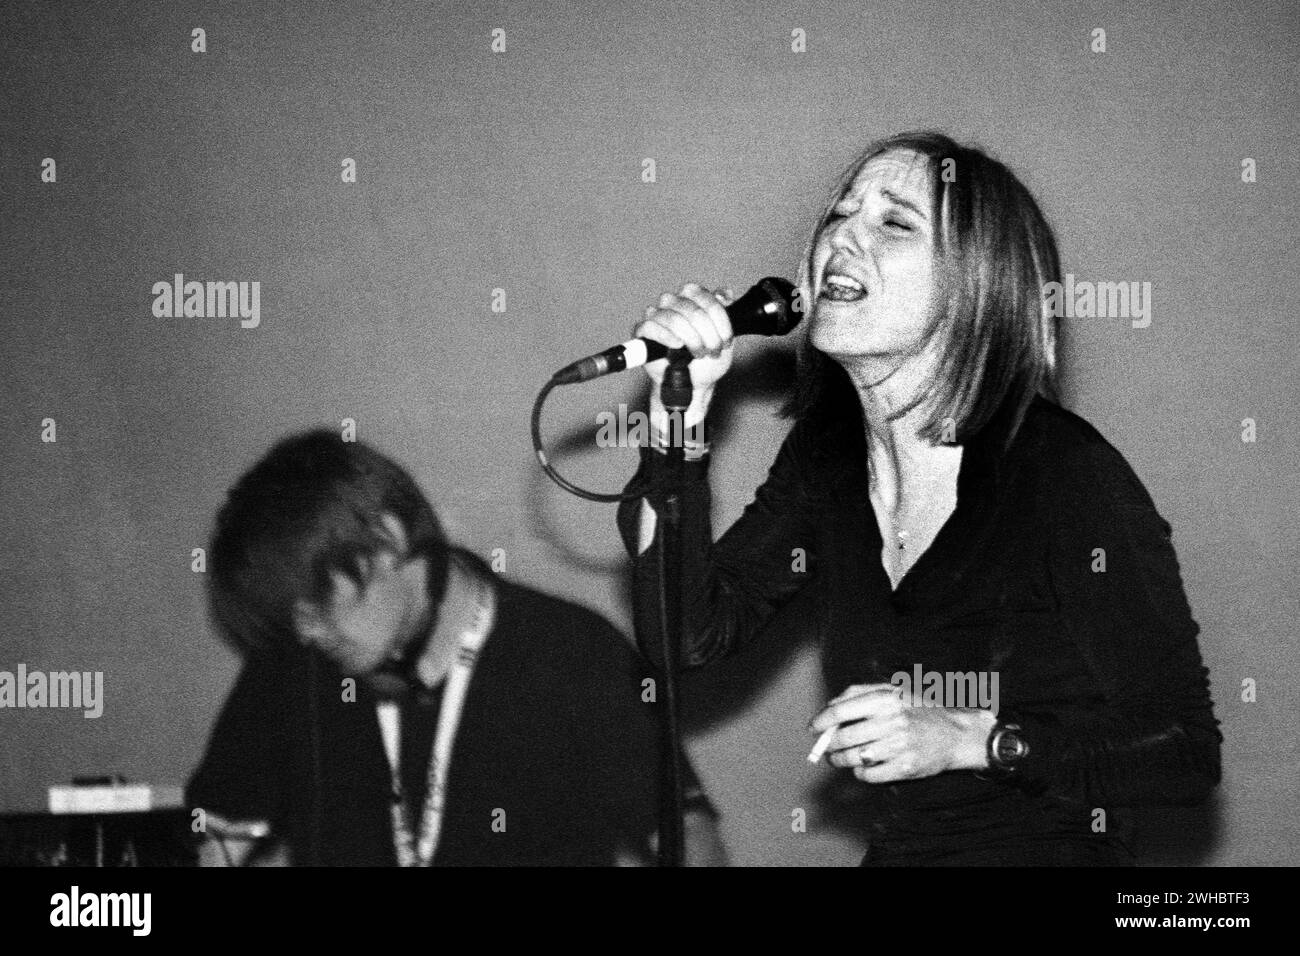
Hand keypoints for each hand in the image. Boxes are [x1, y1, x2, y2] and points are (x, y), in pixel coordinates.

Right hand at [633, 282, 735, 392]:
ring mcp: (656, 314)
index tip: (726, 342)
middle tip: (713, 351)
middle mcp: (673, 300)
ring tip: (698, 353)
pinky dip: (666, 337)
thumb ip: (729, 311)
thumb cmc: (708, 357)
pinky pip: (651, 327)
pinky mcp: (643, 330)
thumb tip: (726, 294)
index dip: (721, 323)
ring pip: (674, 319)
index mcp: (692, 295)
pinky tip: (677, 345)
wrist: (694, 382)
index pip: (708, 299)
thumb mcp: (725, 335)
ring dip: (691, 339)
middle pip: (693, 310)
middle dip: (708, 335)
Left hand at [808, 683, 996, 783]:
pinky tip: (861, 767)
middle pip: (843, 737)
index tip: (813, 728)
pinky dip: (859, 773)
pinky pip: (869, 775)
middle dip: (828, 744)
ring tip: (838, 758)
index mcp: (886, 700)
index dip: (821, 721)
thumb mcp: (892, 690)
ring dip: (839, 760)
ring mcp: (899, 747)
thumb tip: (830, 706)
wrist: (956, 734)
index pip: (841, 711)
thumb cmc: (919, 710)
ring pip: (853, 758)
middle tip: (825, 747)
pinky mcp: (905, 768)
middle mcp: (892, 722)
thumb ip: (858, 693)